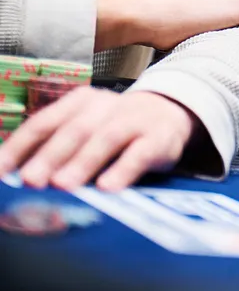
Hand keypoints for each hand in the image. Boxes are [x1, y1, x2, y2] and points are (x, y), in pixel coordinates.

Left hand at [0, 87, 196, 191]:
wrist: (171, 113)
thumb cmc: (116, 129)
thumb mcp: (86, 129)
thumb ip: (57, 149)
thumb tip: (19, 179)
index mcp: (79, 102)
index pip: (44, 123)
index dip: (20, 147)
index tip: (1, 172)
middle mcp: (105, 106)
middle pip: (74, 130)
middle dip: (50, 156)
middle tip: (30, 181)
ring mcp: (134, 120)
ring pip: (105, 139)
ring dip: (83, 162)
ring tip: (64, 185)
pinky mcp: (159, 137)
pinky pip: (140, 153)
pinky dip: (123, 170)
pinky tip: (108, 188)